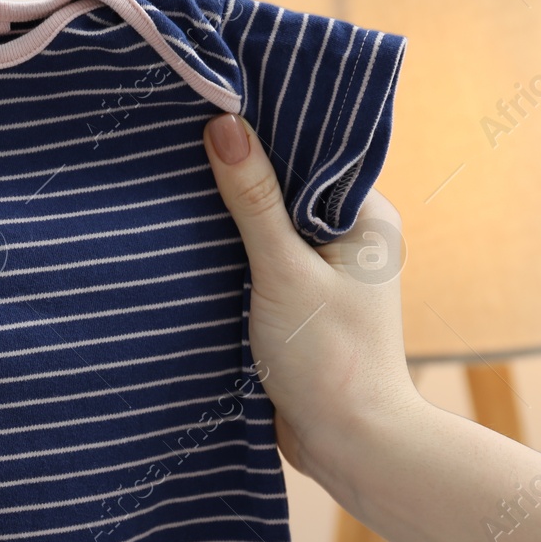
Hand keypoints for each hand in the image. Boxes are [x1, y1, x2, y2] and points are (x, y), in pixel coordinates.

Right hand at [200, 113, 420, 498]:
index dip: (267, 124)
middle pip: (287, 184)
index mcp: (366, 216)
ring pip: (269, 225)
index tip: (216, 97)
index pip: (313, 148)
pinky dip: (230, 254)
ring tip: (173, 177)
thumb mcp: (283, 272)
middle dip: (241, 169)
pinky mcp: (298, 305)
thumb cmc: (329, 358)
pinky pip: (259, 263)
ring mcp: (324, 273)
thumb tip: (223, 122)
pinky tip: (188, 239)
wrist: (348, 445)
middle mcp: (350, 238)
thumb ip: (254, 200)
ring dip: (230, 215)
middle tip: (180, 133)